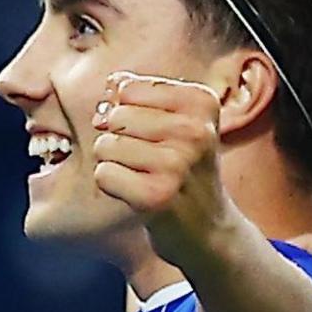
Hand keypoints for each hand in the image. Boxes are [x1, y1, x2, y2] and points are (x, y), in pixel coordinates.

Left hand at [92, 70, 238, 262]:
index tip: (149, 131)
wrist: (207, 228)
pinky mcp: (156, 195)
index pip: (128, 88)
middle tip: (147, 159)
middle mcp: (195, 130)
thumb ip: (141, 93)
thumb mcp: (178, 121)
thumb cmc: (185, 168)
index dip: (125, 109)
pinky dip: (112, 184)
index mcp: (202, 102)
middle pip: (116, 116)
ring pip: (106, 145)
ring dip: (115, 162)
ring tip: (143, 175)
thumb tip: (112, 84)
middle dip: (118, 137)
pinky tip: (136, 193)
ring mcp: (176, 163)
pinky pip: (104, 173)